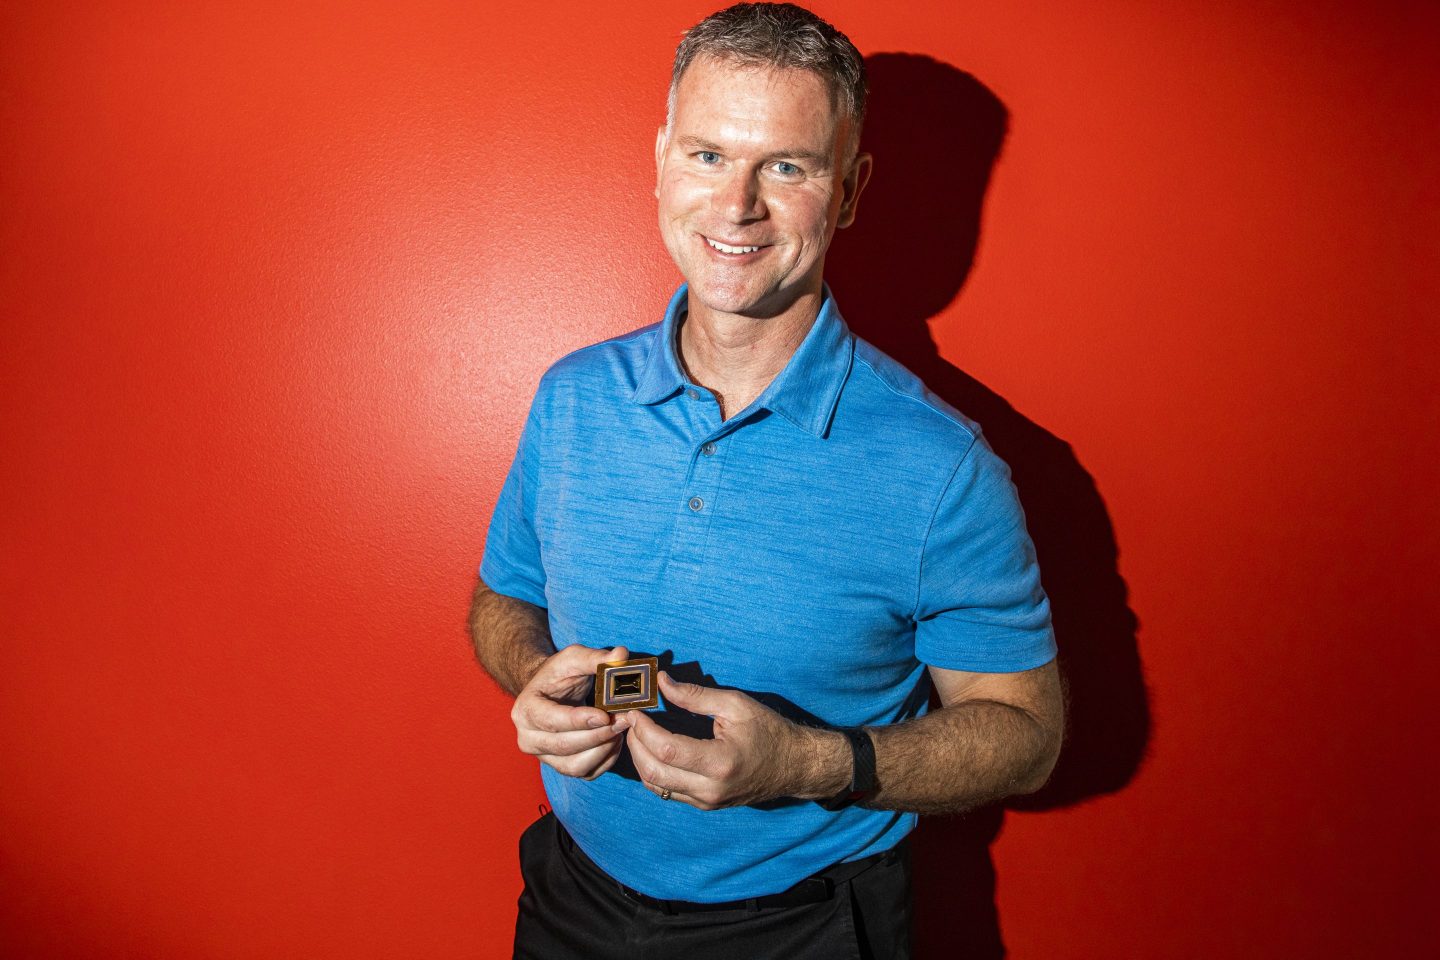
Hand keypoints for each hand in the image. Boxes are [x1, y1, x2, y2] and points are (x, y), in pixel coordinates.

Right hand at [511, 644, 632, 779]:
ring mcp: (543, 756)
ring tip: (620, 729)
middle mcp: (528, 738)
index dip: (578, 720)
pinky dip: (605, 761)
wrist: (549, 692)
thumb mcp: (574, 658)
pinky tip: (615, 741)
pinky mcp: (560, 767)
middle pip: (564, 746)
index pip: (550, 721)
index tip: (605, 715)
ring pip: (574, 766)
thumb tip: (621, 655)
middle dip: (597, 735)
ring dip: (603, 750)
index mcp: (525, 710)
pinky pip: (585, 773)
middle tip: (623, 720)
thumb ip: (595, 658)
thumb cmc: (560, 674)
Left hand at [626, 673, 844, 809]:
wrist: (794, 766)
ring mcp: (706, 802)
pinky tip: (651, 749)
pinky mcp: (704, 805)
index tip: (636, 709)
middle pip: (653, 771)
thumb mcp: (735, 704)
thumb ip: (694, 695)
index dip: (644, 729)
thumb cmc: (768, 730)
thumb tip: (660, 682)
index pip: (667, 749)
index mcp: (720, 762)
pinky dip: (652, 770)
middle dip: (634, 743)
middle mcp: (710, 789)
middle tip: (630, 719)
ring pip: (655, 785)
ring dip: (639, 758)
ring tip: (637, 732)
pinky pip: (666, 791)